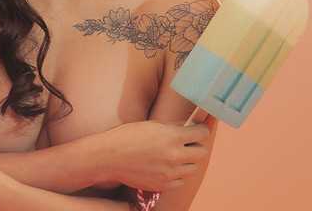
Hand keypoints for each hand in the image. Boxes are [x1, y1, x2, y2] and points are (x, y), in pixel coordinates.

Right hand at [97, 115, 216, 191]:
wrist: (109, 157)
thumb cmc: (127, 136)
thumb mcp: (152, 125)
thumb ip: (173, 127)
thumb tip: (189, 126)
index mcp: (172, 137)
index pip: (202, 133)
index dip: (202, 129)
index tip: (199, 128)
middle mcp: (174, 156)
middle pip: (202, 152)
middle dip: (196, 145)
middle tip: (186, 142)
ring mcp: (170, 173)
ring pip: (193, 168)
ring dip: (187, 161)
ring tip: (173, 154)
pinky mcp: (163, 185)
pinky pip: (181, 181)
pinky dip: (177, 174)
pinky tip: (165, 166)